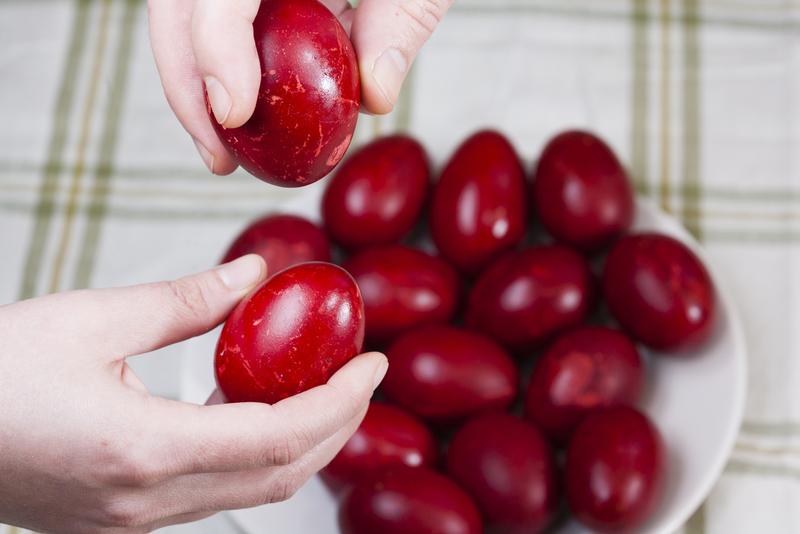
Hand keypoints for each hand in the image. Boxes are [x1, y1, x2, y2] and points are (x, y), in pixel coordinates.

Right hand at [0, 255, 386, 532]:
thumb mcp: (90, 320)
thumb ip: (185, 301)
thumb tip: (254, 275)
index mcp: (143, 450)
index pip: (280, 437)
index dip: (341, 401)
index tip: (375, 363)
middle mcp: (150, 501)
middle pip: (283, 475)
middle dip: (339, 424)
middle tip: (363, 373)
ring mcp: (140, 521)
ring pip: (256, 490)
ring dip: (304, 441)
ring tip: (326, 387)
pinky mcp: (129, 519)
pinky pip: (220, 491)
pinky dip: (260, 452)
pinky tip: (260, 406)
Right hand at [148, 0, 451, 173]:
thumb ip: (401, 21)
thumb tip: (373, 98)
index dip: (215, 47)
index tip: (234, 113)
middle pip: (179, 7)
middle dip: (188, 86)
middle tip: (218, 154)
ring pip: (187, 15)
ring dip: (197, 86)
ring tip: (223, 150)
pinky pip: (221, 20)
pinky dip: (225, 68)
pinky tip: (246, 113)